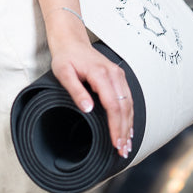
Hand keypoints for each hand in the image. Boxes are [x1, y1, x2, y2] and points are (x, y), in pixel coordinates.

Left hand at [47, 23, 133, 158]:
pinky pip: (128, 99)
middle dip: (124, 131)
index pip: (113, 105)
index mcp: (101, 74)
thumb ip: (76, 91)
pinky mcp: (119, 77)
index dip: (115, 126)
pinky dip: (129, 115)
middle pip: (124, 108)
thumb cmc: (66, 57)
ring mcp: (118, 75)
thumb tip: (88, 108)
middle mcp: (114, 74)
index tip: (115, 142)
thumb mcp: (63, 73)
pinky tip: (128, 128)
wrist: (72, 41)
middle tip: (122, 150)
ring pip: (129, 104)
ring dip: (129, 125)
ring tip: (126, 144)